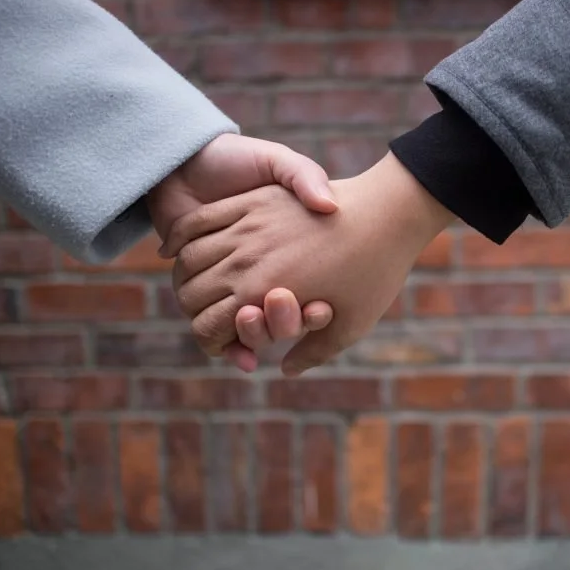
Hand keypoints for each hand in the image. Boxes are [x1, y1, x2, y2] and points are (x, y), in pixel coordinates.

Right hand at [163, 152, 454, 375]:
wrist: (388, 214)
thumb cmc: (375, 275)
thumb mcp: (350, 326)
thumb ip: (312, 352)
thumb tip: (283, 370)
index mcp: (260, 296)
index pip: (207, 329)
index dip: (209, 342)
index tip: (220, 342)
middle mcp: (245, 261)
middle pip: (190, 293)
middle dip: (193, 308)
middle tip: (204, 312)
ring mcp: (246, 227)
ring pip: (189, 257)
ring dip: (185, 273)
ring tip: (193, 281)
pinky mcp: (252, 200)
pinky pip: (200, 221)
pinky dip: (183, 237)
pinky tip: (180, 246)